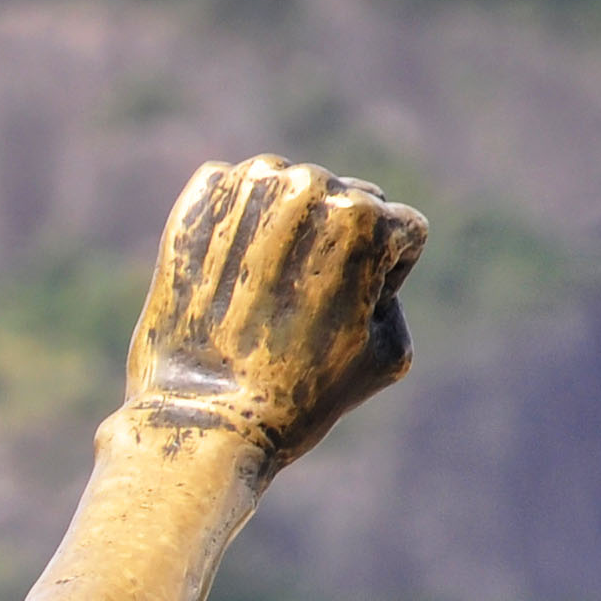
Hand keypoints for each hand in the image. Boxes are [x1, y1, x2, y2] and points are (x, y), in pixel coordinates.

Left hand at [122, 157, 426, 469]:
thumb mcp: (390, 351)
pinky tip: (232, 277)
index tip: (349, 316)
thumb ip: (394, 290)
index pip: (401, 227)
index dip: (387, 277)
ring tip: (265, 294)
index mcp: (364, 216)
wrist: (205, 415)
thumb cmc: (303, 395)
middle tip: (304, 308)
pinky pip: (238, 194)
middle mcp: (308, 184)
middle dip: (338, 245)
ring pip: (293, 192)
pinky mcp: (200, 199)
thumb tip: (363, 258)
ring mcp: (250, 186)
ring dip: (289, 231)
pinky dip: (240, 226)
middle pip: (347, 200)